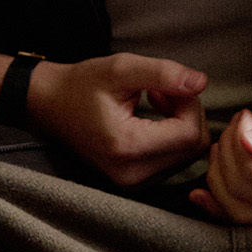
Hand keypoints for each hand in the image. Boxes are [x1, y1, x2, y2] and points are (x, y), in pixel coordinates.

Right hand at [26, 54, 209, 188]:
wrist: (50, 106)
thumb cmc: (82, 85)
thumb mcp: (121, 68)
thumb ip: (163, 73)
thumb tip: (201, 83)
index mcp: (127, 148)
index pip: (189, 134)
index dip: (189, 104)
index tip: (165, 85)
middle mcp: (132, 175)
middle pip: (193, 147)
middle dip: (187, 113)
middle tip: (160, 91)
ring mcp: (133, 184)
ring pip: (188, 155)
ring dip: (181, 124)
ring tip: (154, 102)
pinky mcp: (135, 183)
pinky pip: (175, 160)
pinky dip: (172, 136)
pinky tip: (151, 119)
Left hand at [191, 95, 251, 224]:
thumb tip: (248, 141)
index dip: (238, 139)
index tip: (247, 115)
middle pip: (241, 191)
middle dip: (226, 153)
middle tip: (237, 126)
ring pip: (237, 213)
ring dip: (219, 177)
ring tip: (228, 147)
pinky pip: (245, 227)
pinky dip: (219, 208)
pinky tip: (202, 193)